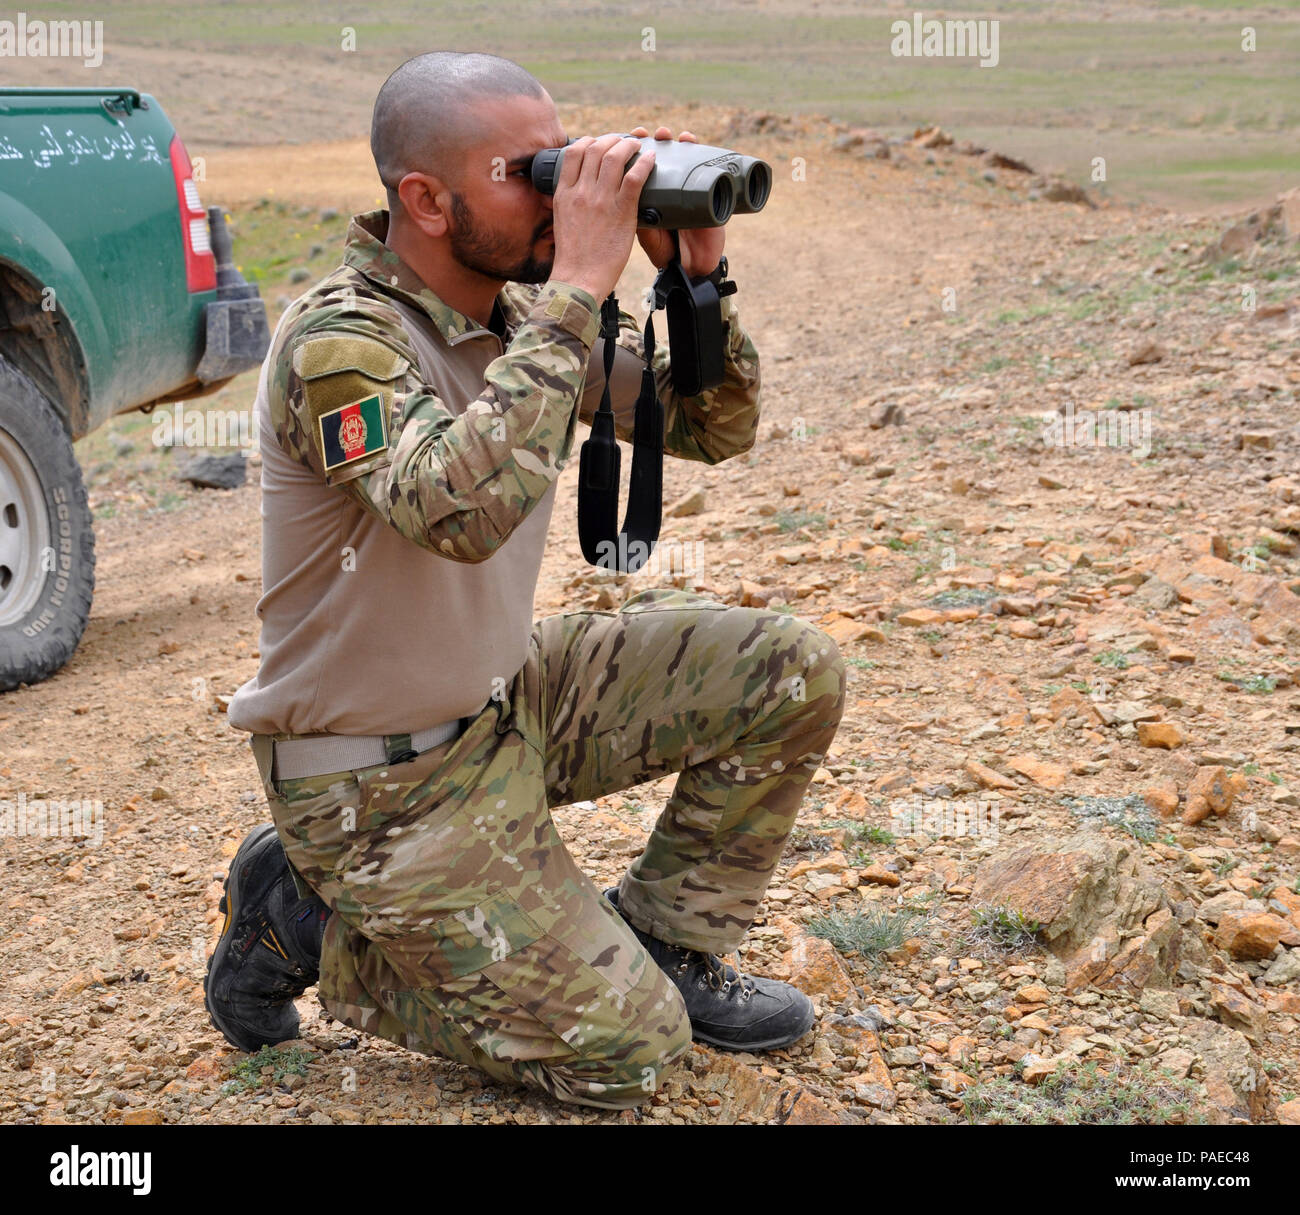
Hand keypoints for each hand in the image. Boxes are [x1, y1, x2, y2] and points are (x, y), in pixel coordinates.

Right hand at [549, 133, 656, 301]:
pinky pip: (634, 178)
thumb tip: (576, 194)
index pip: (574, 152)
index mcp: (564, 193)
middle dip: (612, 139)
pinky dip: (645, 164)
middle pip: (596, 148)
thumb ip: (569, 203)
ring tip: (639, 146)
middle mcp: (581, 192)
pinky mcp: (621, 212)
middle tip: (623, 142)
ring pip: (615, 157)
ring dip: (630, 146)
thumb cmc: (573, 257)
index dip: (590, 141)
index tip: (600, 143)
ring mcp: (601, 201)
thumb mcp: (562, 221)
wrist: (579, 279)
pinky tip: (653, 160)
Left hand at [629, 126, 725, 276]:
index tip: (629, 136)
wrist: (690, 268)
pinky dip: (699, 153)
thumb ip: (635, 217)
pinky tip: (690, 142)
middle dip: (655, 139)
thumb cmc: (665, 252)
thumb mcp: (645, 235)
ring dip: (676, 142)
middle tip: (649, 132)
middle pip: (662, 155)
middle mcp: (669, 189)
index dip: (634, 149)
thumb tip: (619, 196)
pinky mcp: (709, 195)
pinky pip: (706, 169)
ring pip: (683, 157)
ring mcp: (690, 190)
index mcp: (651, 196)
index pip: (642, 166)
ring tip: (671, 135)